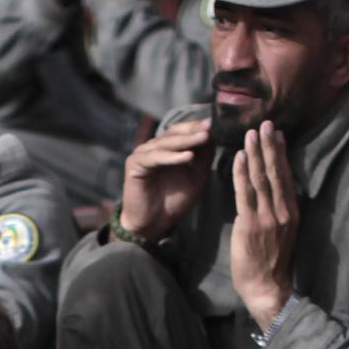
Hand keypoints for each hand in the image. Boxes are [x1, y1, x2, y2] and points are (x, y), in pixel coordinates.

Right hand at [117, 114, 213, 242]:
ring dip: (185, 141)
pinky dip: (172, 156)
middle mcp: (154, 148)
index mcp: (167, 149)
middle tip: (209, 128)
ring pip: (166, 143)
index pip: (182, 131)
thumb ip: (203, 158)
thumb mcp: (196, 178)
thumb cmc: (174, 202)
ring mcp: (143, 154)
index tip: (213, 124)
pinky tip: (187, 156)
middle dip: (193, 131)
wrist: (153, 224)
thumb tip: (212, 136)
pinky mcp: (135, 164)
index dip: (196, 126)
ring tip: (203, 138)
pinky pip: (155, 157)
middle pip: (174, 133)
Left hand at [228, 121, 300, 331]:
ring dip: (255, 153)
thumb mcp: (283, 233)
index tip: (277, 133)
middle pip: (275, 172)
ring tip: (250, 133)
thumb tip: (276, 191)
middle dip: (269, 145)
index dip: (281, 153)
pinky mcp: (251, 225)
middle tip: (265, 122)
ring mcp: (267, 217)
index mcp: (291, 212)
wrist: (267, 287)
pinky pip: (245, 193)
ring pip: (261, 179)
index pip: (286, 176)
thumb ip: (280, 211)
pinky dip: (241, 173)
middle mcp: (282, 211)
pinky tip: (239, 157)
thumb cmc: (271, 262)